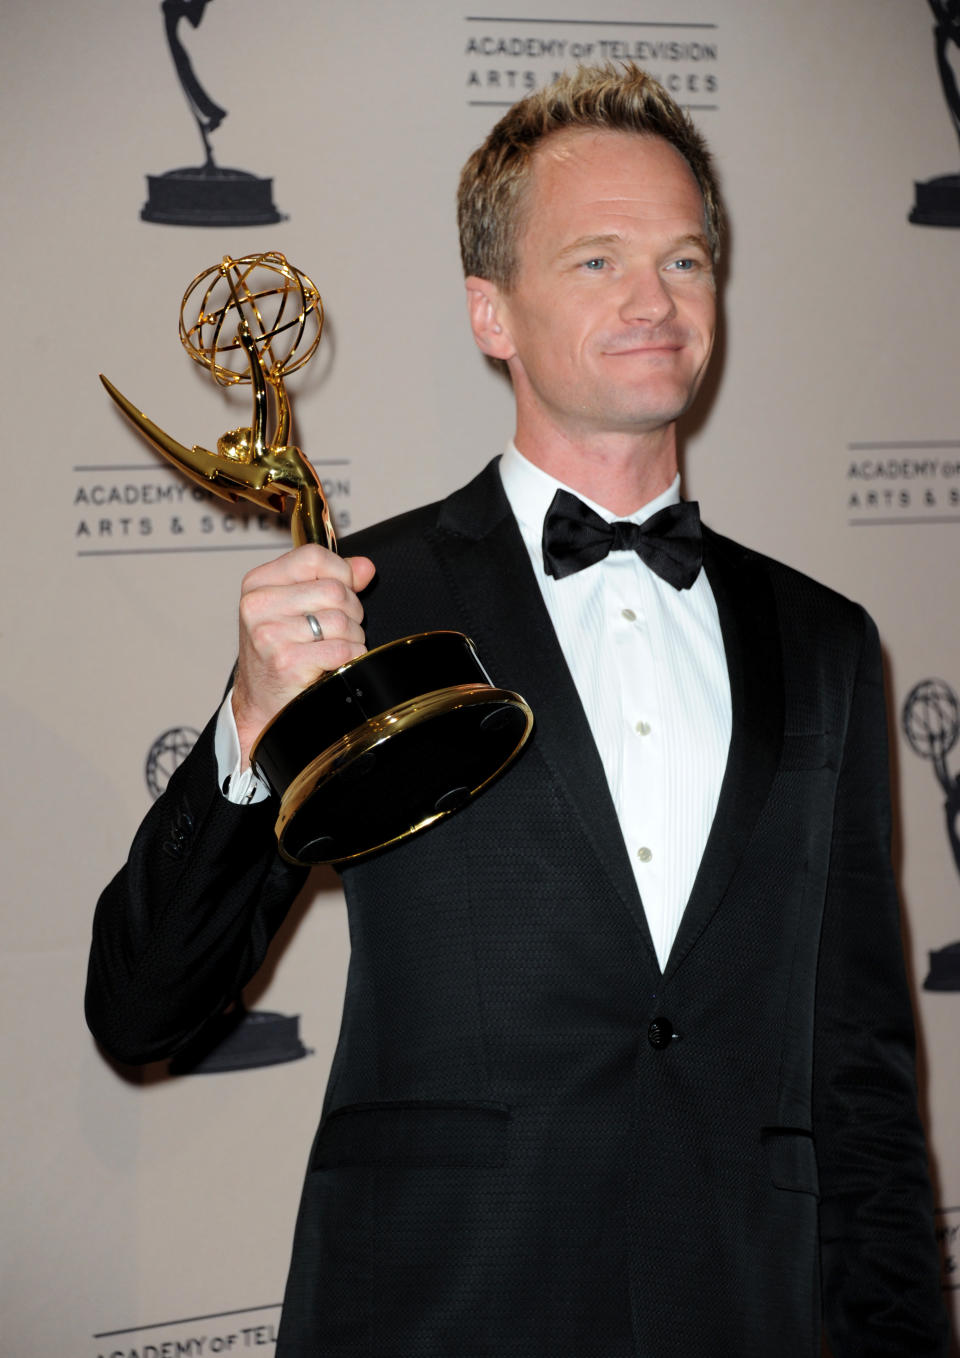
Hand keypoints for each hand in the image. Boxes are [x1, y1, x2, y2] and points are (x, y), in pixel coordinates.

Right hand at [232, 544, 375, 764]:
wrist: (261, 703)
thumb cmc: (279, 653)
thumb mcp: (296, 608)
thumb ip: (331, 580)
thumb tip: (364, 567)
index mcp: (258, 584)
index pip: (314, 557)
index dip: (340, 572)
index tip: (342, 590)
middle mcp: (258, 606)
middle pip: (334, 590)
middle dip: (350, 611)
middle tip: (338, 630)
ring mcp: (270, 634)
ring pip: (342, 620)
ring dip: (351, 638)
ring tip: (333, 648)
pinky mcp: (287, 662)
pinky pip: (343, 649)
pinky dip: (350, 657)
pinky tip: (334, 664)